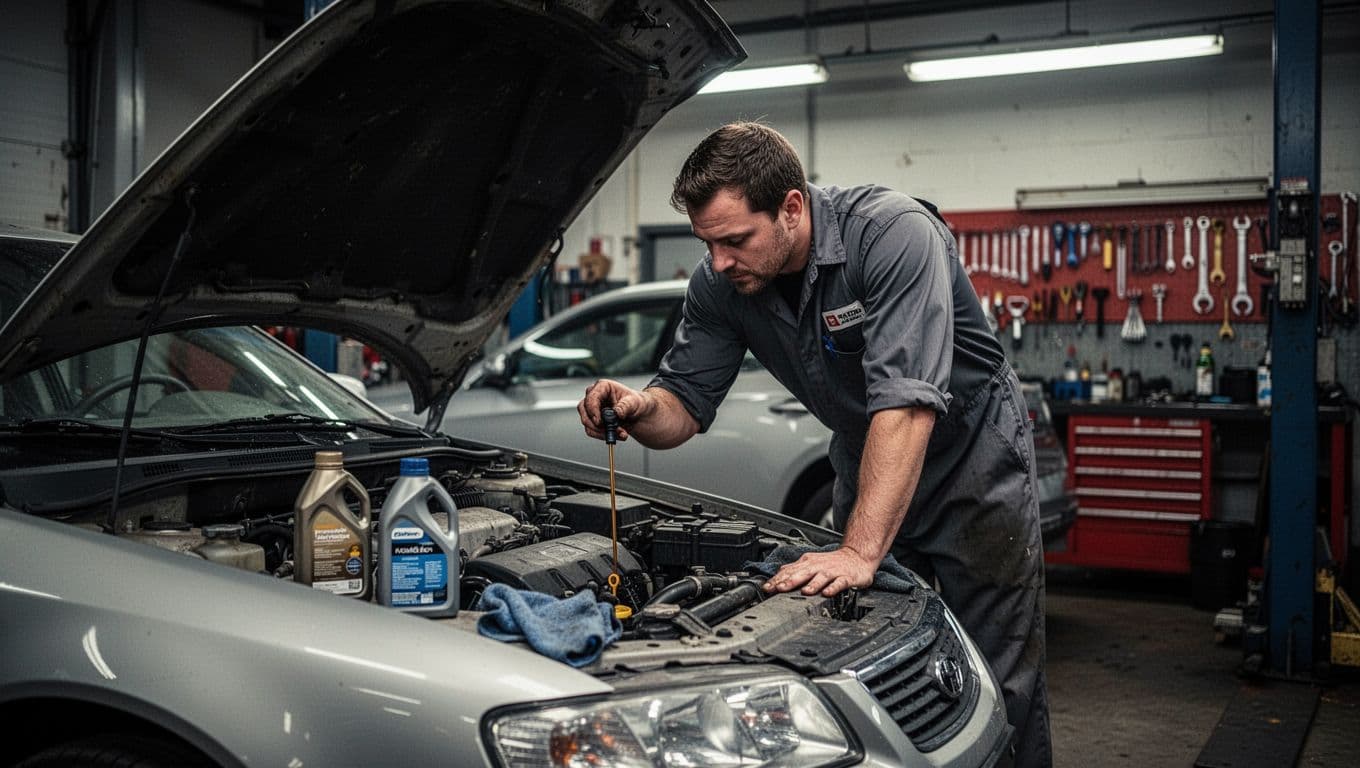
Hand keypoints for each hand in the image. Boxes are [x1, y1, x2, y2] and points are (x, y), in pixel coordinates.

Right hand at [577, 379, 647, 441]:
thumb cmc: (634, 403)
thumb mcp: (634, 402)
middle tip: (610, 431)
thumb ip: (625, 406)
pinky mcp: (592, 420)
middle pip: (584, 409)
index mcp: (602, 386)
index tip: (598, 422)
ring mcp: (591, 409)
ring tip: (620, 434)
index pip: (591, 397)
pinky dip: (603, 436)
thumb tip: (616, 413)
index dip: (592, 410)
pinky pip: (591, 430)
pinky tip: (617, 435)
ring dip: (601, 432)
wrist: (636, 414)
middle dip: (596, 424)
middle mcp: (593, 396)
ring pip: (586, 422)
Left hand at [762, 546, 876, 596]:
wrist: (856, 556)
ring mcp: (832, 571)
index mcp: (807, 563)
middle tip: (779, 589)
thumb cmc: (831, 562)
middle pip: (802, 573)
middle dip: (790, 581)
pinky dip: (833, 588)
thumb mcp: (810, 563)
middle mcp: (818, 566)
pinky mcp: (846, 577)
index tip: (767, 588)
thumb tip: (777, 575)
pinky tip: (828, 593)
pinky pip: (839, 583)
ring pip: (820, 578)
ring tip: (804, 592)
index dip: (777, 580)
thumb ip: (794, 570)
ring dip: (812, 585)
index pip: (789, 572)